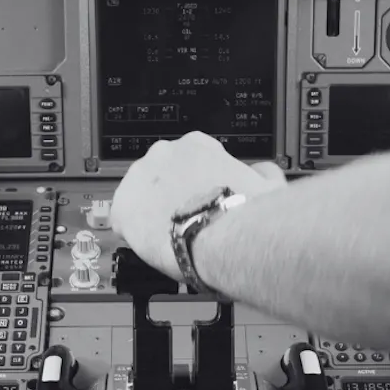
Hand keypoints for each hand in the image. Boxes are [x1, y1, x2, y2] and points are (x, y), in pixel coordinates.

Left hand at [110, 132, 285, 278]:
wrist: (225, 236)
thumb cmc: (247, 213)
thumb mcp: (268, 185)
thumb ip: (262, 173)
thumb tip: (264, 172)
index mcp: (196, 145)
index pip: (190, 158)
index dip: (197, 181)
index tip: (204, 196)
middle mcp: (164, 155)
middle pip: (162, 174)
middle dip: (172, 194)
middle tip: (187, 218)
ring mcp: (140, 180)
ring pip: (141, 195)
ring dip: (153, 211)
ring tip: (171, 235)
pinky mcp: (124, 208)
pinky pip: (121, 219)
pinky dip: (133, 232)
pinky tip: (150, 244)